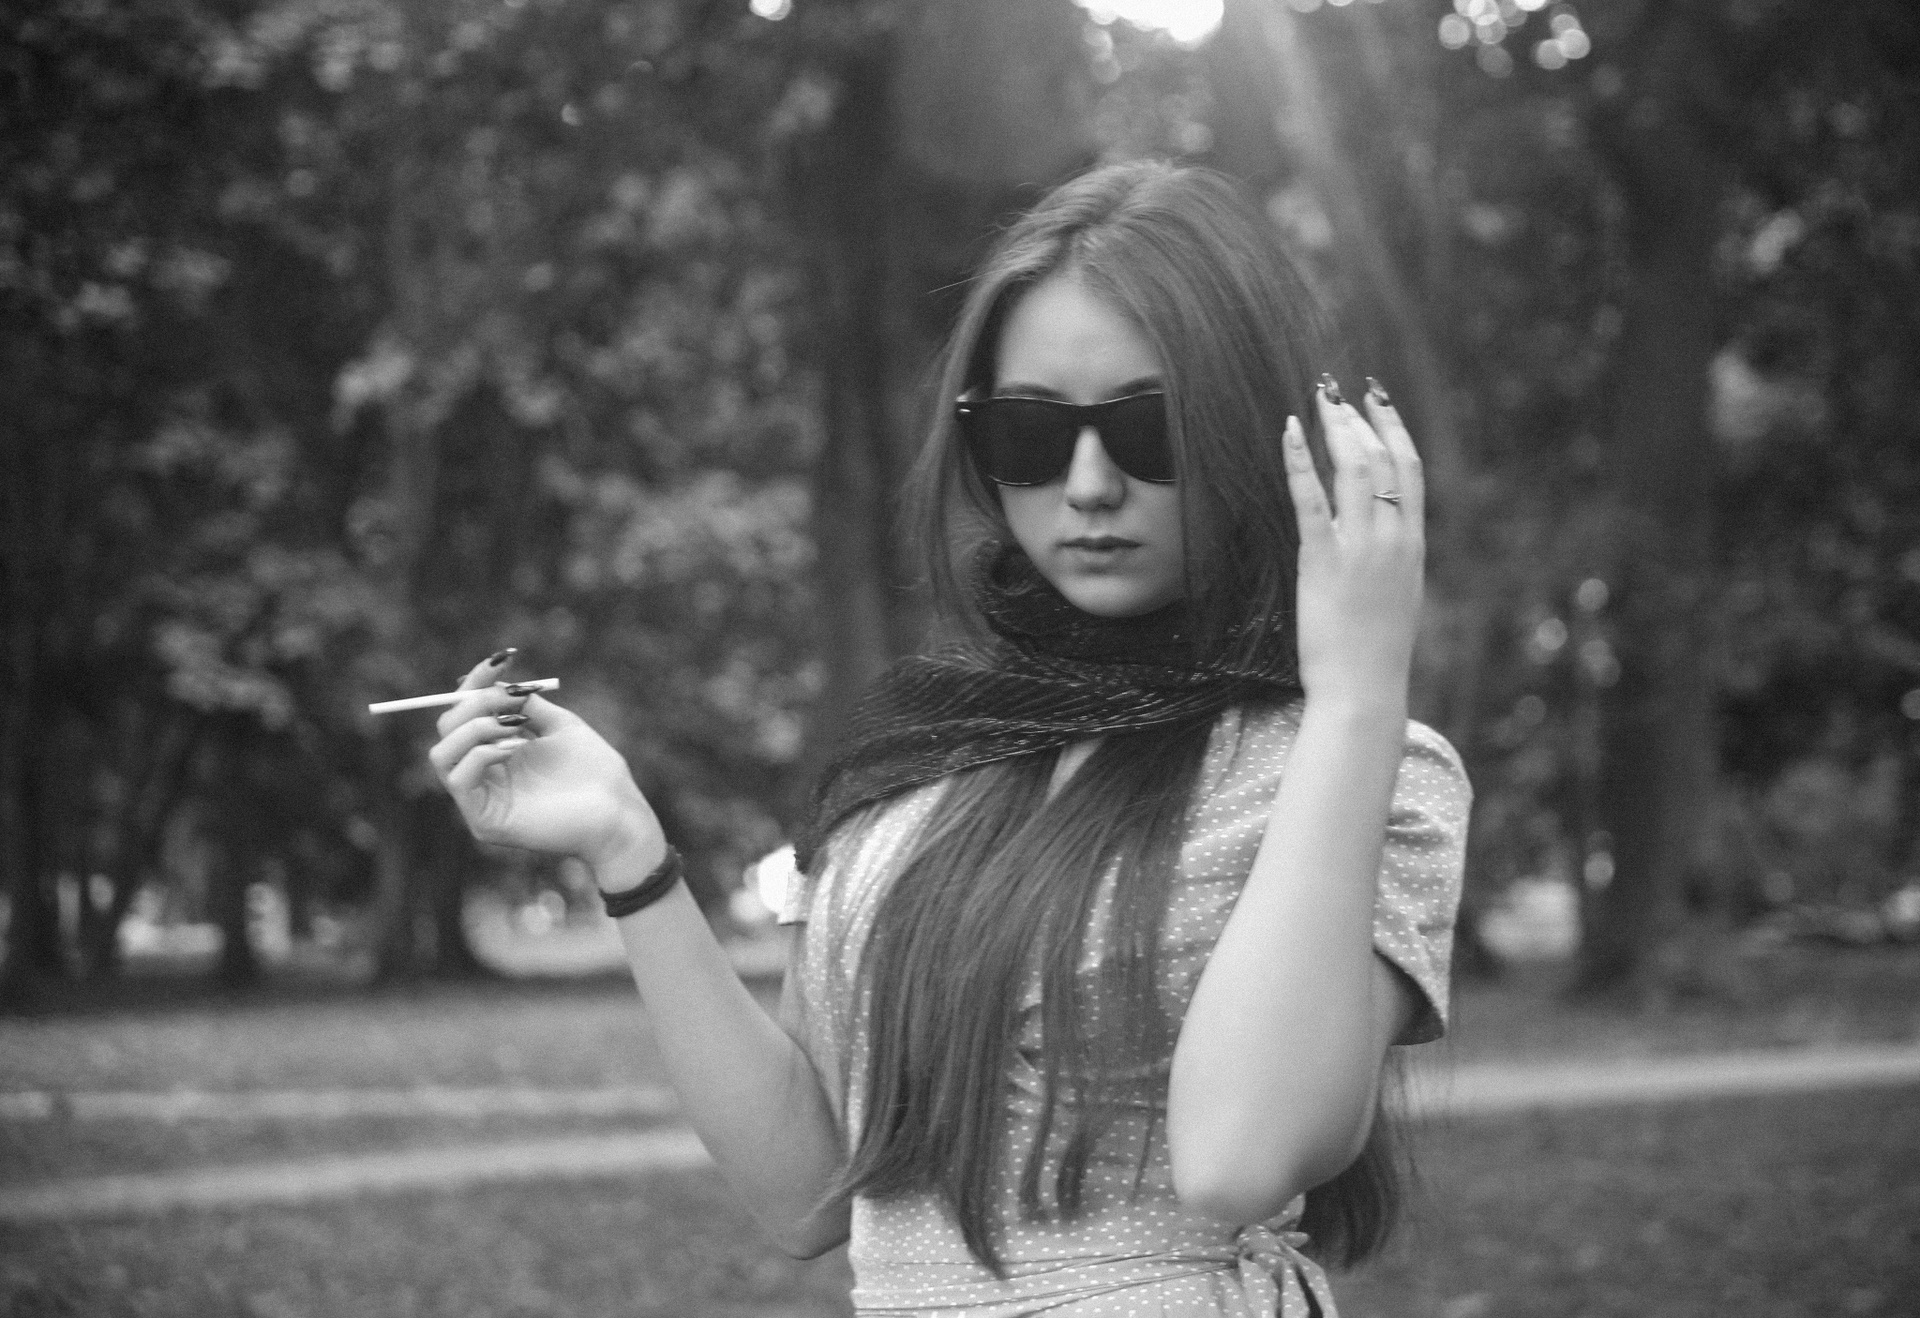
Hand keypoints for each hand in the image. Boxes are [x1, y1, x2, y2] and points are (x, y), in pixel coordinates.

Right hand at [427, 655, 661, 870]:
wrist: (618, 812)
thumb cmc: (597, 772)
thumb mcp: (560, 726)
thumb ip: (526, 705)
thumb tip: (497, 682)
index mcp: (499, 751)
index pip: (467, 712)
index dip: (477, 682)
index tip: (502, 659)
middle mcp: (484, 775)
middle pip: (447, 728)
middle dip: (475, 702)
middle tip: (510, 699)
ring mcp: (480, 800)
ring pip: (442, 753)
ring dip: (475, 727)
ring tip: (515, 725)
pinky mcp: (483, 821)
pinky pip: (458, 779)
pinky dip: (481, 754)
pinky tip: (514, 748)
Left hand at [1281, 379, 1424, 709]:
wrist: (1365, 690)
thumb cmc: (1375, 653)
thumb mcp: (1397, 597)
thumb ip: (1392, 560)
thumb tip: (1380, 535)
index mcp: (1414, 545)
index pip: (1412, 470)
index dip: (1394, 429)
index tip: (1378, 401)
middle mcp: (1394, 539)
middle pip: (1386, 459)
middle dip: (1360, 418)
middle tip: (1336, 392)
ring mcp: (1362, 549)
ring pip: (1356, 468)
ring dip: (1335, 428)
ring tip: (1316, 402)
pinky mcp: (1325, 561)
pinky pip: (1312, 499)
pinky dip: (1300, 459)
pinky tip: (1289, 432)